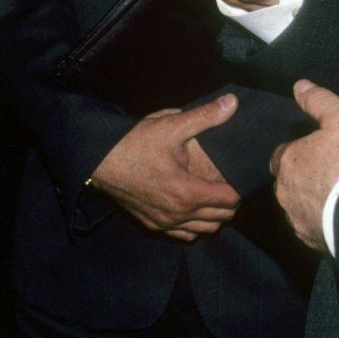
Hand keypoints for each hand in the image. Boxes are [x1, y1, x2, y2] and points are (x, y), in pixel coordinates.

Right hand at [89, 93, 241, 241]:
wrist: (99, 161)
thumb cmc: (135, 143)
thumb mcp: (171, 125)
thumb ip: (205, 116)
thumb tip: (233, 102)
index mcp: (188, 193)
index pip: (230, 201)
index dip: (239, 188)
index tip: (238, 175)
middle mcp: (179, 215)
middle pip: (221, 218)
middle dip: (230, 203)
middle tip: (228, 183)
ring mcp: (165, 224)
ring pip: (204, 230)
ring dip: (214, 216)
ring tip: (213, 195)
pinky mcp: (152, 225)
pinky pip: (184, 235)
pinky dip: (194, 225)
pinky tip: (191, 209)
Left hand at [271, 80, 338, 253]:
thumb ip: (319, 100)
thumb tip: (299, 86)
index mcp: (288, 161)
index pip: (282, 154)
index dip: (298, 151)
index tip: (316, 152)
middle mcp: (285, 192)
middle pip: (287, 181)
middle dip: (301, 178)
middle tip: (328, 174)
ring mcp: (297, 219)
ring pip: (296, 206)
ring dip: (310, 201)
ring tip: (335, 198)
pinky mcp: (311, 240)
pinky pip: (310, 229)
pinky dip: (319, 223)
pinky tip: (338, 218)